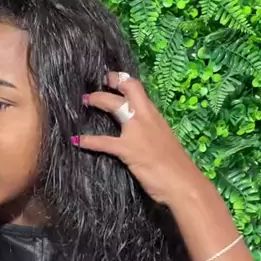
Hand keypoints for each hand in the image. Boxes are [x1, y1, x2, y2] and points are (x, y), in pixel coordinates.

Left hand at [72, 71, 205, 205]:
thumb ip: (151, 134)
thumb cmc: (176, 167)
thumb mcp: (163, 142)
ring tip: (84, 101)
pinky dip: (88, 140)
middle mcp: (147, 118)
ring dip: (97, 100)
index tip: (111, 78)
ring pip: (114, 106)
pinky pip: (103, 141)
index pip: (138, 89)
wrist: (183, 182)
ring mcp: (136, 132)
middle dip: (109, 85)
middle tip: (93, 88)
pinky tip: (77, 140)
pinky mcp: (128, 149)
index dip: (122, 80)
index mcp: (155, 116)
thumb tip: (141, 134)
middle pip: (127, 90)